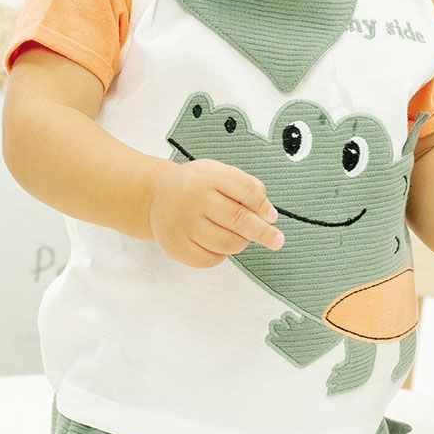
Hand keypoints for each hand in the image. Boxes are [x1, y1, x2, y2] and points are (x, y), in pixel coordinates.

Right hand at [149, 157, 284, 267]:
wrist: (156, 197)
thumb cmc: (196, 185)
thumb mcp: (218, 173)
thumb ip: (246, 186)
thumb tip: (267, 212)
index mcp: (208, 176)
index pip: (245, 191)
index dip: (263, 206)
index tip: (272, 217)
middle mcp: (194, 199)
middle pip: (239, 219)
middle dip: (264, 233)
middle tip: (277, 240)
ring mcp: (183, 224)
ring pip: (229, 243)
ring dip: (241, 242)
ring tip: (238, 236)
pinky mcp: (177, 247)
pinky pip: (212, 259)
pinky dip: (221, 255)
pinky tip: (216, 243)